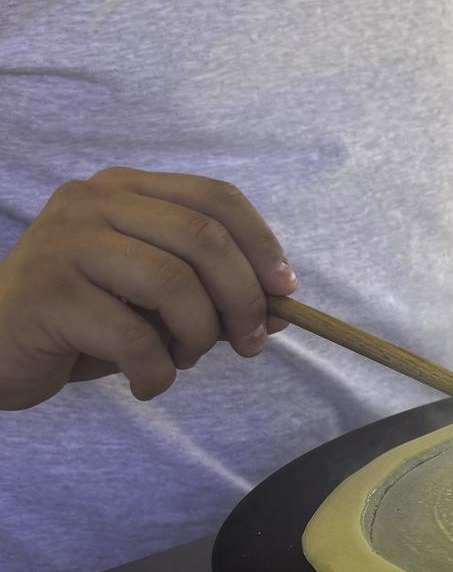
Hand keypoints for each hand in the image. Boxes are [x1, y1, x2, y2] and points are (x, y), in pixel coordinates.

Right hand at [0, 168, 297, 409]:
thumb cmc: (81, 322)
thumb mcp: (151, 297)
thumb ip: (208, 288)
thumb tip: (282, 306)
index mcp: (124, 188)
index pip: (216, 198)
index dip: (262, 244)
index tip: (285, 292)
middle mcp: (93, 200)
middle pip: (204, 239)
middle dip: (243, 299)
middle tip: (251, 343)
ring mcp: (66, 241)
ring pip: (174, 285)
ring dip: (199, 337)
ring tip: (183, 360)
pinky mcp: (49, 292)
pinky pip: (135, 338)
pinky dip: (158, 373)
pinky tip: (147, 383)